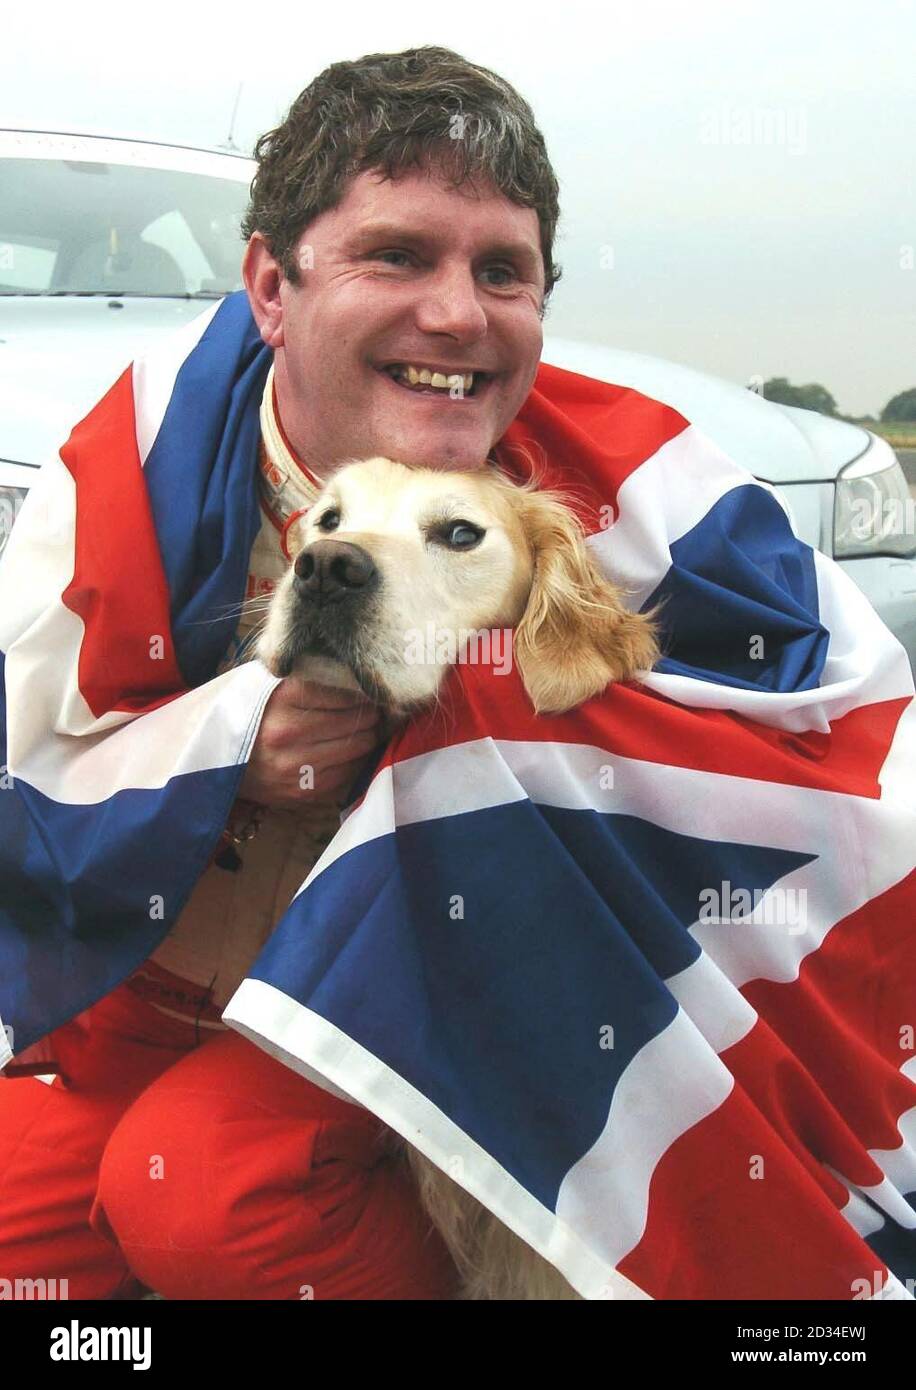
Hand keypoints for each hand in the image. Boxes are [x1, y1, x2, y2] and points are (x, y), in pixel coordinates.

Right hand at [238, 678, 382, 809]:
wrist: (207, 758)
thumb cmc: (242, 713)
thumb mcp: (264, 683)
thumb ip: (303, 676)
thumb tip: (352, 676)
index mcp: (282, 698)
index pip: (343, 694)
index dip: (361, 693)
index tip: (367, 693)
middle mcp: (290, 732)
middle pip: (354, 721)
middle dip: (371, 716)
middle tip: (376, 712)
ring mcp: (295, 766)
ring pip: (356, 748)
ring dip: (368, 738)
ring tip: (369, 730)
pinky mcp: (301, 792)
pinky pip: (346, 775)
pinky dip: (355, 762)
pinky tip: (352, 752)